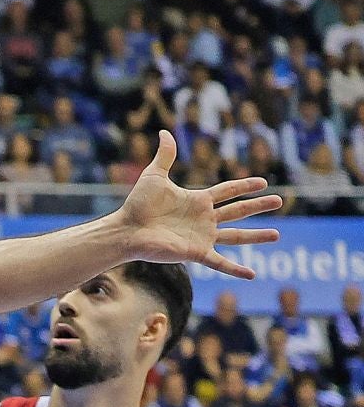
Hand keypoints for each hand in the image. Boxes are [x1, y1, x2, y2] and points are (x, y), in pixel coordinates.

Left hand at [115, 132, 281, 278]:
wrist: (127, 229)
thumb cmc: (138, 204)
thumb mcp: (154, 176)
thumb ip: (165, 155)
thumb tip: (164, 132)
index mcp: (197, 201)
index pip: (227, 191)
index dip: (244, 186)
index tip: (263, 182)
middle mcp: (204, 219)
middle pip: (238, 211)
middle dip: (258, 206)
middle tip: (279, 200)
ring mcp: (202, 237)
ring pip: (236, 237)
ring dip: (256, 236)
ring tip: (276, 234)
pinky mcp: (195, 252)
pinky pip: (219, 263)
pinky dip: (235, 269)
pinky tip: (252, 275)